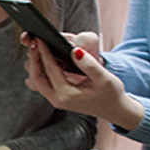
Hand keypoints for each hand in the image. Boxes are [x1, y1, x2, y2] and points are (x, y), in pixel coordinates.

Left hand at [24, 37, 144, 129]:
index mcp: (67, 95)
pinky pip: (43, 83)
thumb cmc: (111, 94)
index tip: (40, 39)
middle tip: (34, 42)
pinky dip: (40, 70)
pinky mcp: (58, 97)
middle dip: (34, 59)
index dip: (44, 53)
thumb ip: (89, 64)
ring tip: (36, 47)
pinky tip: (41, 58)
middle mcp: (57, 100)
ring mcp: (56, 100)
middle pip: (37, 77)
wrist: (115, 110)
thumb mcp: (104, 78)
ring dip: (35, 64)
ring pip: (37, 81)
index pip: (51, 70)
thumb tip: (74, 50)